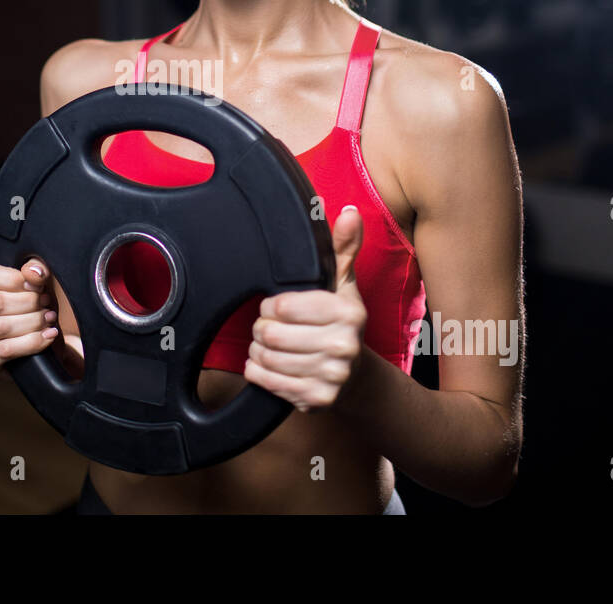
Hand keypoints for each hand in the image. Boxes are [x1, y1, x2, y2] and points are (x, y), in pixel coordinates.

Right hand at [0, 259, 59, 376]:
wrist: (20, 338)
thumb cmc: (21, 301)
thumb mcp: (26, 279)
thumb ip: (34, 269)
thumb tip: (34, 273)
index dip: (13, 279)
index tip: (37, 285)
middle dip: (28, 302)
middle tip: (46, 303)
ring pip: (0, 327)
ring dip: (32, 322)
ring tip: (49, 318)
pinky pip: (5, 350)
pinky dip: (32, 342)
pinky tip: (47, 336)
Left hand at [244, 204, 367, 411]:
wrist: (354, 376)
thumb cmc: (340, 323)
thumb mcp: (342, 284)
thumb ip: (342, 247)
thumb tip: (350, 213)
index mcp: (348, 313)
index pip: (282, 306)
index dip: (272, 305)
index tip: (278, 306)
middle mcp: (344, 346)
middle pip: (271, 334)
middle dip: (262, 328)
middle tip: (270, 327)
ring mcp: (331, 376)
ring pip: (266, 358)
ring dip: (258, 350)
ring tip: (270, 345)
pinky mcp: (315, 400)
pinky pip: (266, 381)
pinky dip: (258, 371)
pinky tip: (268, 364)